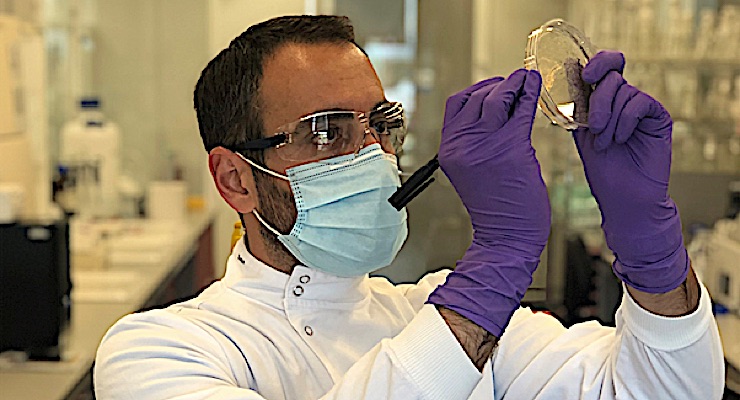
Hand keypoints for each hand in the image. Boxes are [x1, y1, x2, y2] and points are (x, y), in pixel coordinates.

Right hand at [427, 69, 550, 337]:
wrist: (507, 237)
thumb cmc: (499, 208)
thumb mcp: (474, 170)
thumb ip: (477, 141)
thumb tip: (500, 109)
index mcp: (449, 150)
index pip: (456, 104)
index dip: (477, 89)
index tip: (496, 85)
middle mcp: (461, 145)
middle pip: (476, 97)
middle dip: (499, 84)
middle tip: (518, 79)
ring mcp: (484, 146)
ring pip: (496, 97)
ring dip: (514, 83)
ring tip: (528, 78)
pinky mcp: (509, 149)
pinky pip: (520, 110)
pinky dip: (529, 93)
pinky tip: (536, 86)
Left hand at [573, 50, 687, 292]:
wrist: (623, 199)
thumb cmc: (602, 170)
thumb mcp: (581, 134)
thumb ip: (577, 106)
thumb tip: (565, 74)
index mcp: (605, 101)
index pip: (604, 67)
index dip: (595, 62)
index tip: (583, 75)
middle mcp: (625, 100)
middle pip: (612, 75)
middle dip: (598, 96)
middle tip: (592, 124)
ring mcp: (643, 108)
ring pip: (623, 90)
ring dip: (607, 117)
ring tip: (603, 143)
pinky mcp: (659, 118)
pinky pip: (640, 103)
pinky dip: (624, 120)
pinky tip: (619, 140)